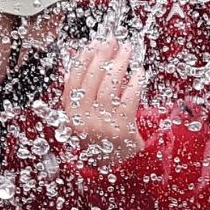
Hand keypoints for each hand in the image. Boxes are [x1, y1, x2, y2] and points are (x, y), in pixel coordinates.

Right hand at [61, 38, 145, 161]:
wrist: (113, 168)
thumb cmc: (98, 139)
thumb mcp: (80, 119)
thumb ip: (76, 94)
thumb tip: (73, 66)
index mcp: (70, 114)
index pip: (73, 81)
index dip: (83, 60)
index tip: (93, 44)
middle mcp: (83, 119)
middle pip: (92, 79)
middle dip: (103, 56)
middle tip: (112, 41)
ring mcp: (102, 124)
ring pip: (110, 86)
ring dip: (119, 64)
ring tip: (127, 51)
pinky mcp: (122, 129)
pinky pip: (129, 99)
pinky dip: (134, 83)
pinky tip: (139, 72)